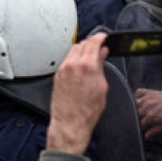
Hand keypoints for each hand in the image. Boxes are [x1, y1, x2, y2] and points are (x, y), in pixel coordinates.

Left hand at [45, 33, 108, 154]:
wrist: (70, 123)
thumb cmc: (87, 111)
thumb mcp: (102, 87)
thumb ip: (101, 66)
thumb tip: (102, 53)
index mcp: (87, 66)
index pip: (93, 42)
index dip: (100, 37)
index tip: (104, 37)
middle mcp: (73, 65)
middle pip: (82, 44)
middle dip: (92, 43)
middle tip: (99, 47)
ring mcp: (63, 69)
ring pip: (73, 50)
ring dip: (82, 50)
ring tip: (91, 57)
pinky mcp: (57, 75)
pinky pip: (67, 60)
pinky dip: (75, 58)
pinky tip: (80, 66)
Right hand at [136, 87, 161, 139]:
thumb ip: (155, 131)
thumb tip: (145, 137)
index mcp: (152, 116)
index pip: (141, 124)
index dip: (143, 127)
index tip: (145, 128)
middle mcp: (148, 106)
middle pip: (137, 114)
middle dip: (140, 118)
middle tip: (145, 120)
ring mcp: (148, 98)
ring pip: (136, 104)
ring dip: (138, 108)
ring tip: (143, 111)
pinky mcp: (150, 91)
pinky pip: (138, 92)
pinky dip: (137, 96)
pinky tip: (140, 101)